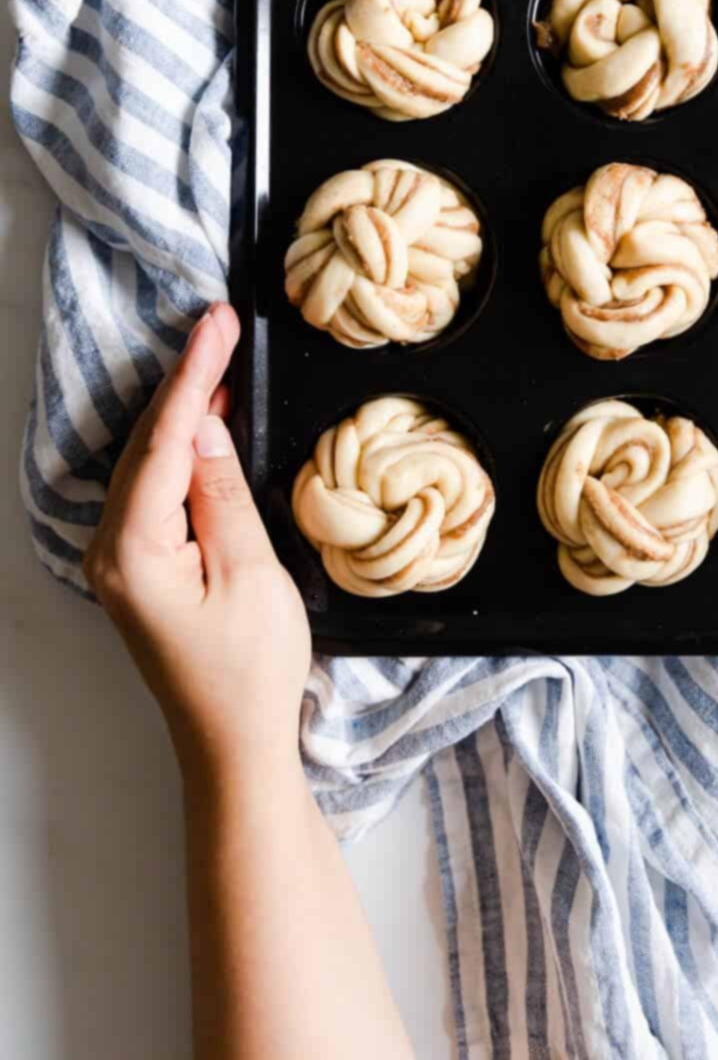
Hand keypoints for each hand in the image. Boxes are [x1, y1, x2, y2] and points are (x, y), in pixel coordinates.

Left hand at [84, 303, 310, 783]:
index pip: (163, 441)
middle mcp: (111, 552)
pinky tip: (205, 426)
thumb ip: (222, 493)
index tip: (219, 324)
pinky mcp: (140, 571)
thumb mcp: (251, 572)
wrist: (234, 748)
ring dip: (182, 412)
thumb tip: (203, 426)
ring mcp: (120, 563)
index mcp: (134, 552)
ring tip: (219, 358)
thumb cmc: (250, 672)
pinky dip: (179, 451)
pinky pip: (154, 492)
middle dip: (185, 383)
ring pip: (146, 465)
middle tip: (223, 325)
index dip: (194, 376)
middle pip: (145, 445)